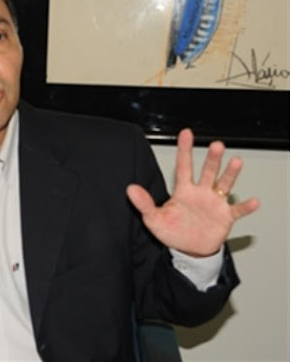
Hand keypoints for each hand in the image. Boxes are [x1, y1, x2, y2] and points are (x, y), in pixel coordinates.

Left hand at [126, 129, 259, 256]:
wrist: (189, 250)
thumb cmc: (172, 231)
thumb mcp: (154, 218)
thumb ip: (144, 203)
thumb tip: (130, 189)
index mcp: (183, 190)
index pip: (183, 166)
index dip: (184, 150)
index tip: (187, 132)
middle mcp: (201, 193)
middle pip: (208, 172)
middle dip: (212, 159)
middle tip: (216, 145)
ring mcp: (215, 203)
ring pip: (224, 185)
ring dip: (230, 174)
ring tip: (236, 162)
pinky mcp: (225, 217)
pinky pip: (237, 210)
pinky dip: (245, 207)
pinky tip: (254, 201)